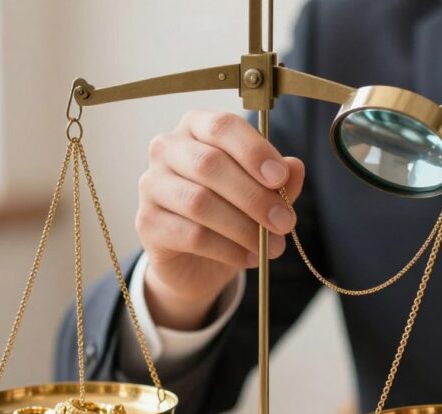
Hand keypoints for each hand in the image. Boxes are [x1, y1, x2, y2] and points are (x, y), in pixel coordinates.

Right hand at [137, 110, 305, 330]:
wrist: (196, 258)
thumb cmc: (229, 211)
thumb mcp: (260, 192)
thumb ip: (277, 179)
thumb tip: (294, 168)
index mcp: (196, 127)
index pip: (222, 126)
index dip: (254, 151)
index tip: (280, 178)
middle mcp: (167, 148)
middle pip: (210, 165)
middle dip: (254, 196)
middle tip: (285, 222)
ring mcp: (151, 184)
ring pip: (199, 203)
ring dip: (244, 227)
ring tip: (272, 246)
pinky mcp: (147, 222)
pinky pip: (191, 235)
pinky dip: (227, 249)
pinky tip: (249, 258)